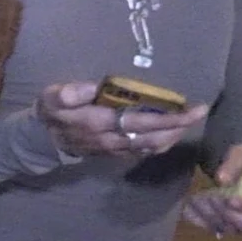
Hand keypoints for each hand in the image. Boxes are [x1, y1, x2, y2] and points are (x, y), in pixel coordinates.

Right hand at [35, 82, 209, 157]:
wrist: (42, 139)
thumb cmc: (51, 113)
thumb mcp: (51, 97)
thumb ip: (69, 92)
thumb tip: (91, 86)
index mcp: (98, 122)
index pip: (141, 122)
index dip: (169, 118)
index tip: (191, 108)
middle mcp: (111, 139)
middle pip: (153, 138)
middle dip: (179, 127)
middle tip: (199, 112)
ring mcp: (114, 150)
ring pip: (151, 148)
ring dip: (172, 137)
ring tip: (188, 122)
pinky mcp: (114, 154)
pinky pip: (142, 153)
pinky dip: (160, 145)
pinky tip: (168, 135)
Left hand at [183, 144, 241, 237]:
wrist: (240, 165)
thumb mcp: (239, 153)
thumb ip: (232, 164)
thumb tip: (221, 180)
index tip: (229, 200)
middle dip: (231, 216)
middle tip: (212, 201)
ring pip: (236, 229)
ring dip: (215, 218)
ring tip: (197, 200)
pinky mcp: (233, 223)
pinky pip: (219, 228)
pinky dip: (203, 221)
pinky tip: (188, 209)